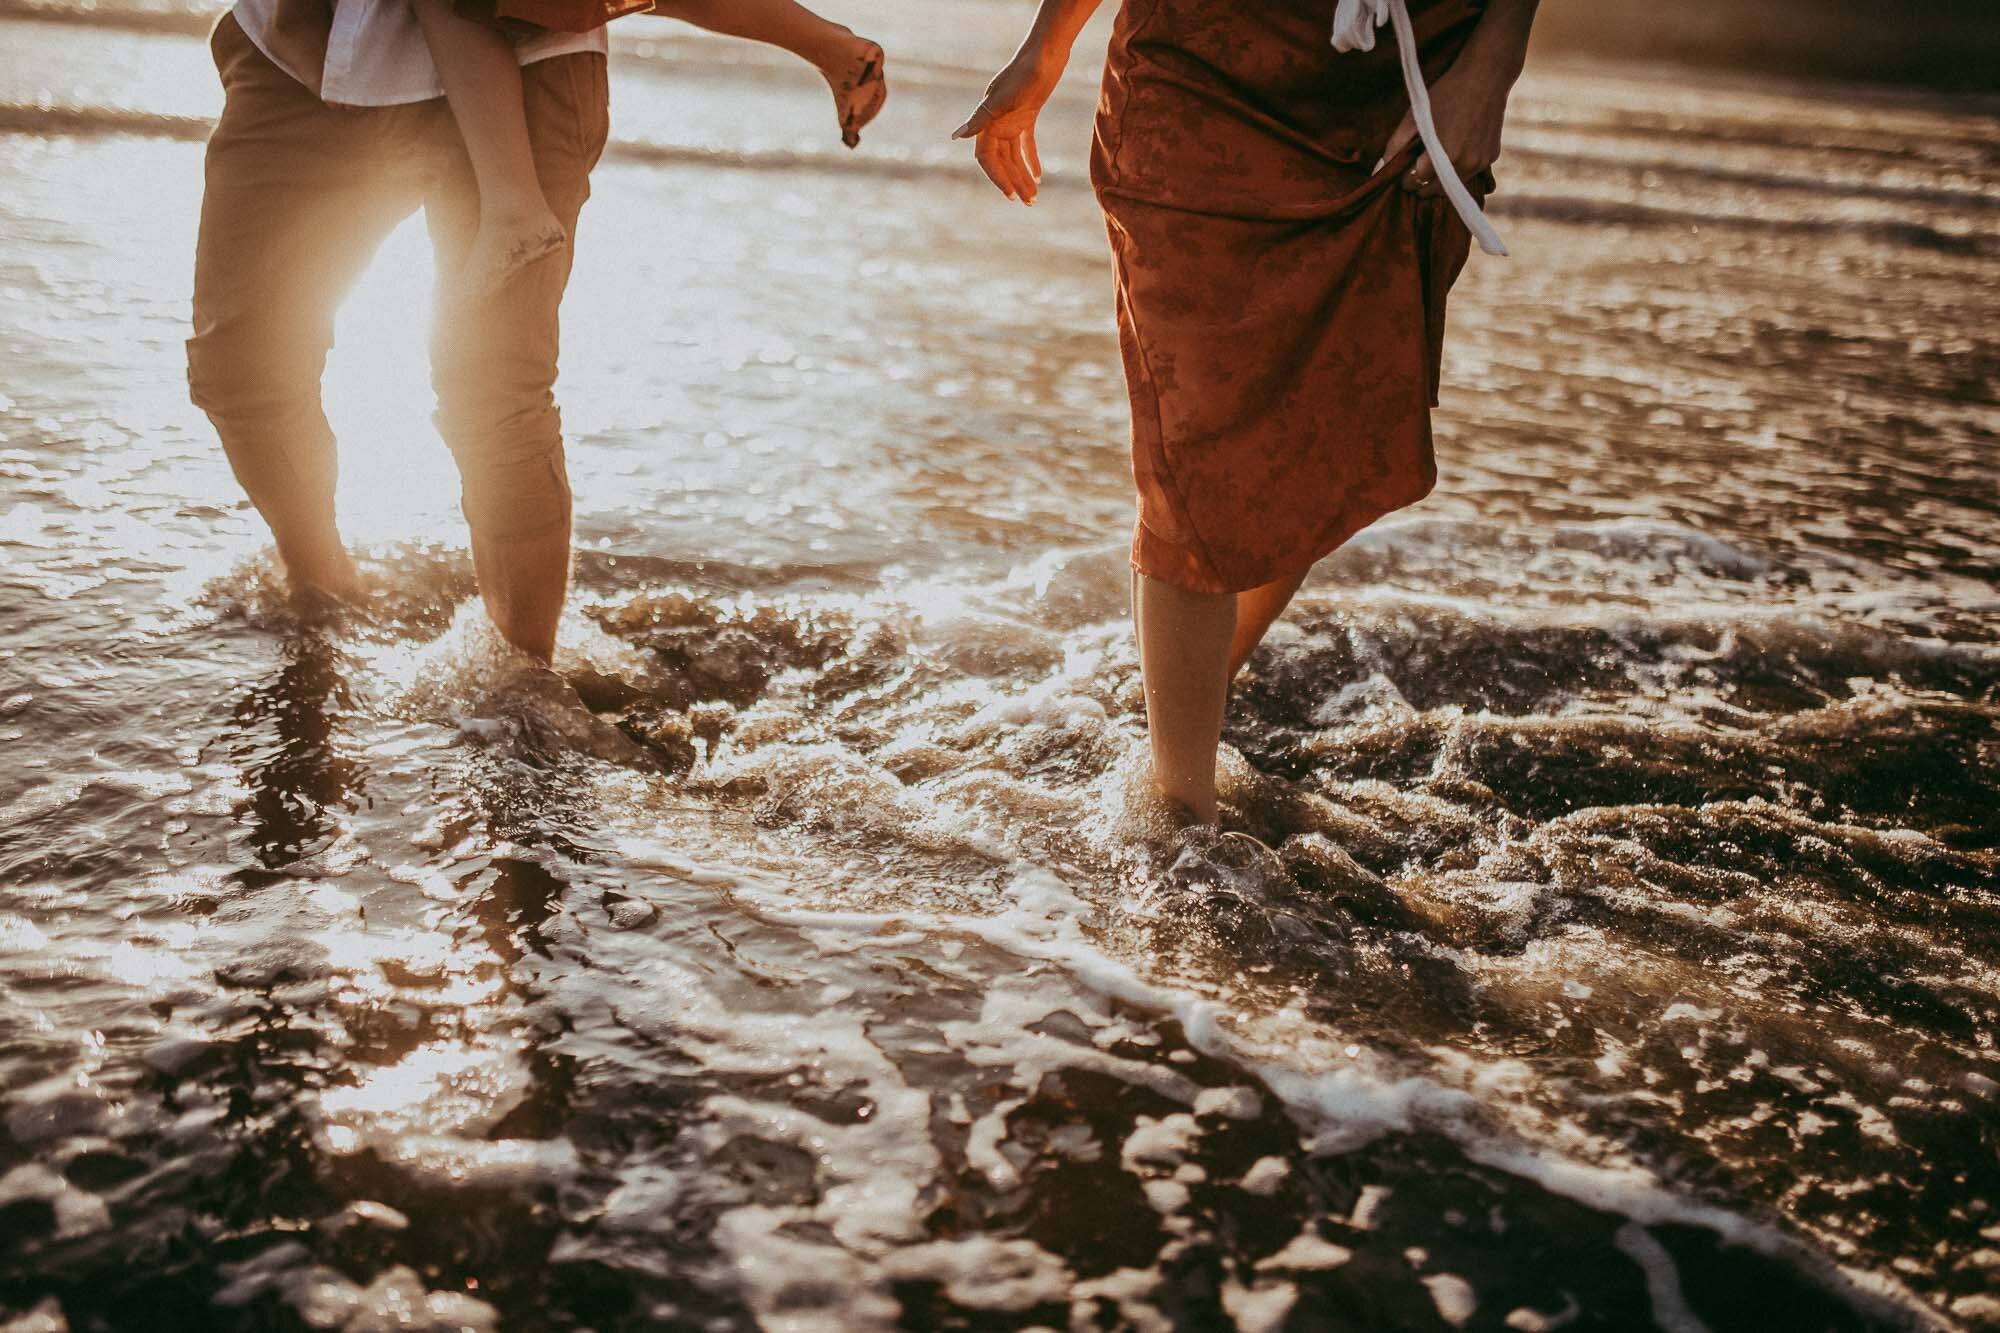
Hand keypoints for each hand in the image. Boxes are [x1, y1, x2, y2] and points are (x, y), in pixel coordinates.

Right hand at [952, 49, 1061, 204]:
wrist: (1044, 54)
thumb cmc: (1022, 73)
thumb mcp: (1001, 99)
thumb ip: (979, 119)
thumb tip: (956, 136)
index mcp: (987, 121)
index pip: (986, 158)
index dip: (997, 177)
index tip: (1010, 194)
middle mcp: (996, 123)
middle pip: (1002, 161)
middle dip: (1014, 181)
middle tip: (1028, 202)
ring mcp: (1011, 120)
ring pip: (1014, 155)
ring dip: (1023, 175)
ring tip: (1034, 195)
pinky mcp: (1026, 115)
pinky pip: (1026, 143)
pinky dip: (1031, 159)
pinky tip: (1038, 175)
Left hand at [1381, 53, 1512, 198]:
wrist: (1486, 75)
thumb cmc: (1446, 93)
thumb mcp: (1414, 117)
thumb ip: (1394, 146)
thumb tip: (1379, 170)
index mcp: (1442, 156)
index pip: (1416, 182)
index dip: (1405, 179)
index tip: (1402, 171)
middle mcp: (1464, 164)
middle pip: (1434, 191)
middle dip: (1421, 184)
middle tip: (1414, 170)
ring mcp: (1480, 163)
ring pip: (1452, 187)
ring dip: (1439, 180)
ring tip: (1432, 161)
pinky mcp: (1491, 157)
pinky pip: (1469, 174)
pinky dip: (1458, 170)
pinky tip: (1454, 150)